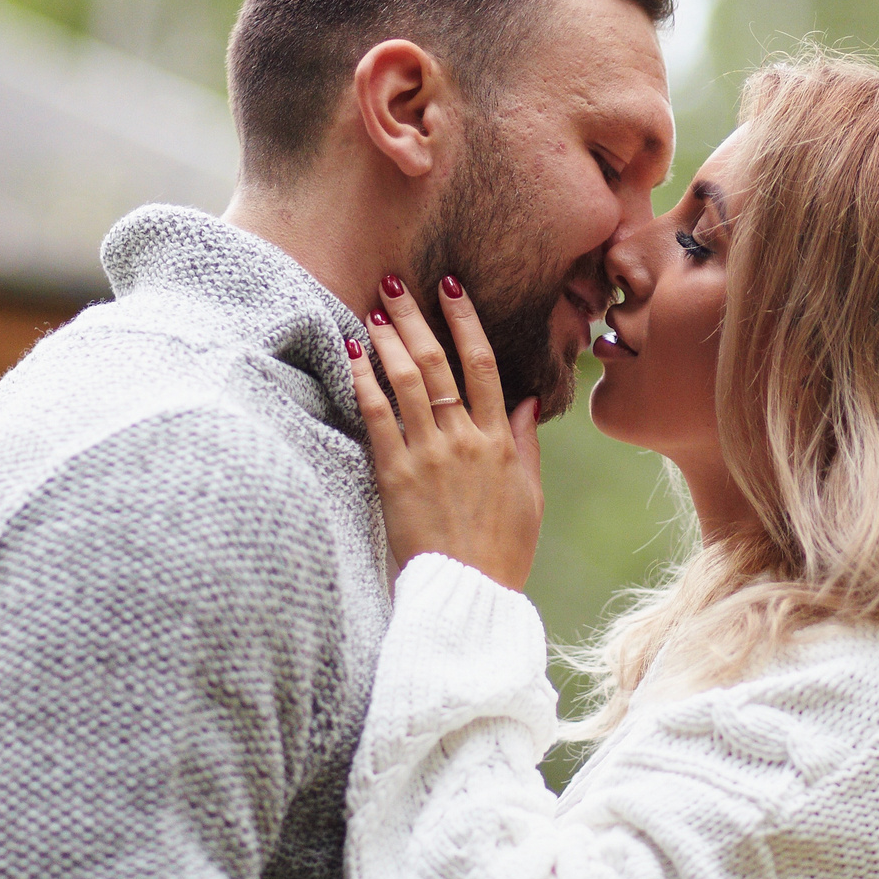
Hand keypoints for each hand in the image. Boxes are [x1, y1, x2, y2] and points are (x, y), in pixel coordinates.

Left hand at [348, 273, 543, 590]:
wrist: (468, 595)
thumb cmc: (501, 550)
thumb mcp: (528, 495)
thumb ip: (523, 443)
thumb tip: (526, 398)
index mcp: (499, 441)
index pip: (483, 364)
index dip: (465, 320)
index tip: (450, 286)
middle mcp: (464, 440)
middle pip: (438, 363)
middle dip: (416, 317)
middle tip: (395, 283)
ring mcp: (429, 456)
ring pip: (406, 382)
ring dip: (387, 339)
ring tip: (372, 308)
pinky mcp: (395, 476)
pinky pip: (377, 417)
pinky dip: (364, 381)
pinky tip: (351, 353)